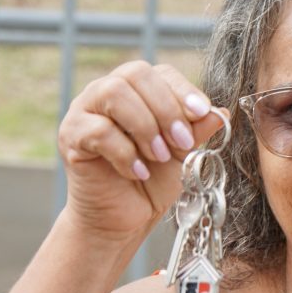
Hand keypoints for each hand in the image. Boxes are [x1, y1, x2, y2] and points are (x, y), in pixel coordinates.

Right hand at [57, 61, 226, 241]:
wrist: (123, 219)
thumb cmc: (152, 181)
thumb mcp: (183, 154)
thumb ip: (197, 131)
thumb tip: (220, 113)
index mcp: (138, 90)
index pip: (160, 72)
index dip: (183, 91)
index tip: (201, 114)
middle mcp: (108, 92)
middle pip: (135, 74)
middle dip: (165, 107)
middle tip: (181, 141)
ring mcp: (85, 111)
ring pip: (114, 93)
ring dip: (145, 126)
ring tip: (159, 156)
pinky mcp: (72, 136)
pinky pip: (98, 130)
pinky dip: (125, 153)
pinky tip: (138, 172)